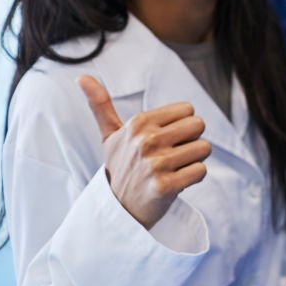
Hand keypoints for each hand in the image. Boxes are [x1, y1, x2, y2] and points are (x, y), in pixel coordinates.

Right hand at [78, 75, 210, 229]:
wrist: (118, 209)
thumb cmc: (120, 166)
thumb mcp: (109, 135)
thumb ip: (101, 105)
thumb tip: (81, 77)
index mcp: (137, 123)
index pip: (188, 110)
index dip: (181, 126)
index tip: (164, 140)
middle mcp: (145, 141)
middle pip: (198, 126)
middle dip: (190, 141)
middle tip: (171, 155)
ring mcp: (155, 164)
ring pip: (204, 148)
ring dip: (193, 160)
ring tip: (173, 169)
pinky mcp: (166, 186)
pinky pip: (201, 170)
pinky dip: (194, 178)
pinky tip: (176, 182)